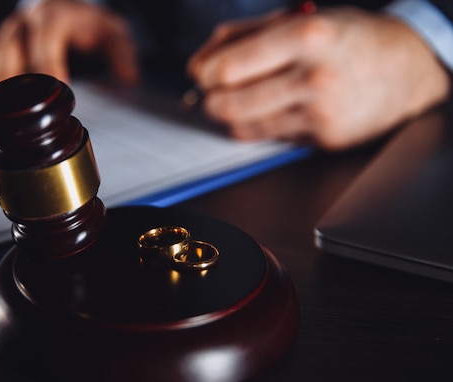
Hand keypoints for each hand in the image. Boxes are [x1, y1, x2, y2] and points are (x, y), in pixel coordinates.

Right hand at [0, 0, 137, 116]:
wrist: (61, 3)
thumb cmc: (85, 22)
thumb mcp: (110, 29)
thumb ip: (122, 50)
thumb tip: (129, 76)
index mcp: (52, 19)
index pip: (47, 47)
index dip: (45, 70)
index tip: (46, 94)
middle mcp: (22, 26)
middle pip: (7, 56)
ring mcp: (2, 35)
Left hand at [187, 7, 450, 150]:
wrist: (406, 70)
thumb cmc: (346, 40)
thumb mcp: (299, 19)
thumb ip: (243, 35)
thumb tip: (200, 63)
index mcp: (306, 36)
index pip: (229, 67)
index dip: (204, 73)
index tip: (201, 73)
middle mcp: (315, 75)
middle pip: (229, 102)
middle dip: (210, 99)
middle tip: (212, 93)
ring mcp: (321, 112)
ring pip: (243, 125)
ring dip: (228, 115)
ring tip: (234, 102)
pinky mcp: (324, 138)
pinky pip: (268, 137)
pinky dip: (256, 126)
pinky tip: (265, 111)